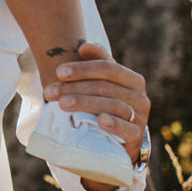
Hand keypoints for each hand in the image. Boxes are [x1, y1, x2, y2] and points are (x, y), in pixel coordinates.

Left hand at [42, 42, 150, 161]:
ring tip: (62, 104)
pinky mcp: (137, 137)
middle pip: (106, 87)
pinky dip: (114, 123)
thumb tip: (84, 46)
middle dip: (75, 88)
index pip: (108, 68)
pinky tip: (99, 121)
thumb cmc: (108, 108)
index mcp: (133, 80)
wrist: (119, 144)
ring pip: (113, 105)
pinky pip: (127, 128)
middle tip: (51, 91)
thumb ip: (98, 64)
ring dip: (85, 103)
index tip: (58, 71)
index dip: (83, 68)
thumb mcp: (104, 86)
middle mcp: (140, 97)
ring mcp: (140, 117)